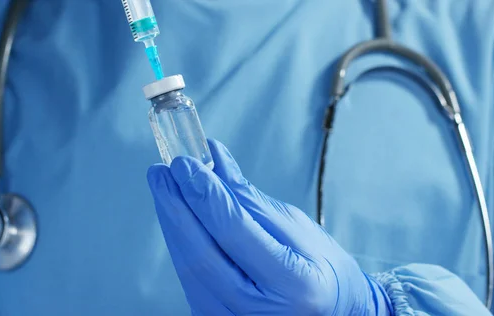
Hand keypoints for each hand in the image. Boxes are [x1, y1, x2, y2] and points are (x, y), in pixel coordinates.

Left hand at [147, 139, 392, 314]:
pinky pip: (190, 278)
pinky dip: (181, 243)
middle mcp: (258, 311)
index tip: (184, 163)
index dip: (204, 194)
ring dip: (172, 223)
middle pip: (201, 253)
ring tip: (164, 187)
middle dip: (175, 207)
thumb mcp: (296, 226)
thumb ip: (249, 198)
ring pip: (188, 267)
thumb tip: (214, 157)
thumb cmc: (322, 267)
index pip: (234, 232)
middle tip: (161, 172)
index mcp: (291, 283)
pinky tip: (177, 217)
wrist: (332, 312)